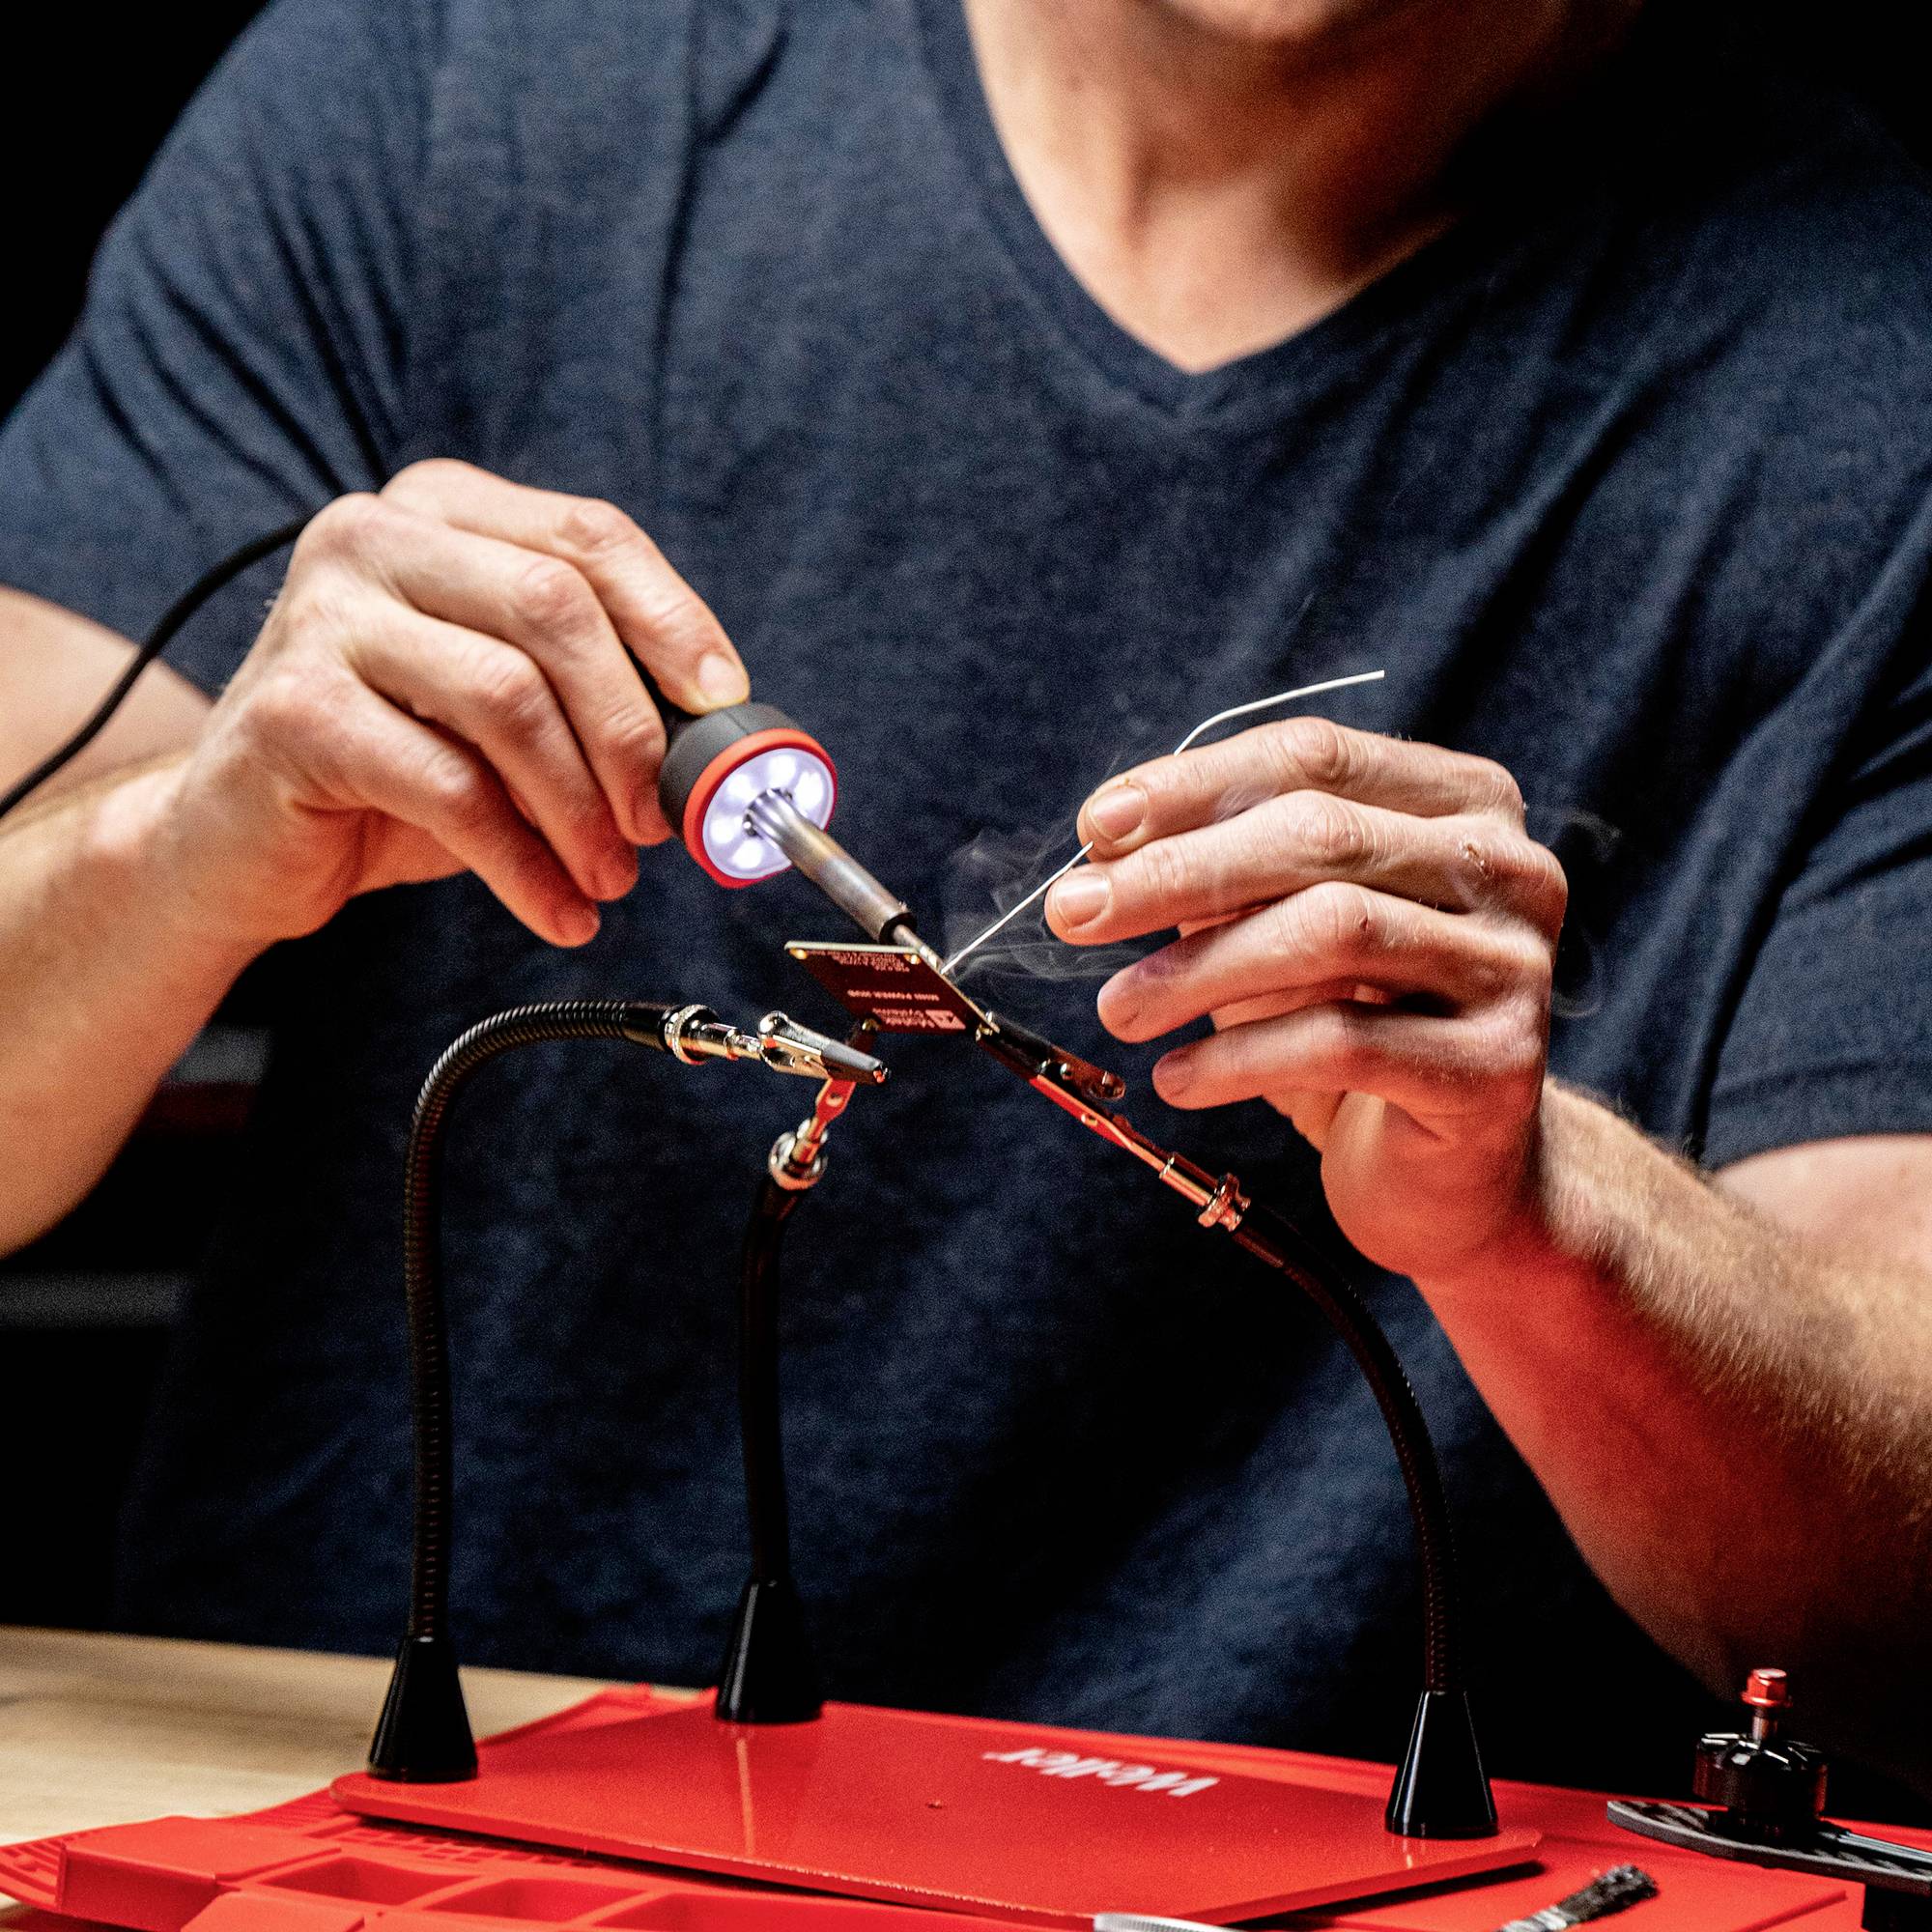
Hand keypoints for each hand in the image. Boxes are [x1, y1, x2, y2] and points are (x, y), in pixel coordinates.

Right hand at [160, 460, 747, 948]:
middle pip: (555, 608)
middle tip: (661, 819)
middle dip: (632, 728)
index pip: (589, 536)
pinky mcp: (293, 710)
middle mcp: (374, 537)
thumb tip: (719, 745)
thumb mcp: (505, 711)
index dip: (674, 622)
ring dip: (582, 808)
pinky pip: (450, 788)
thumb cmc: (395, 767)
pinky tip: (556, 908)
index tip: (723, 706)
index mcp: (443, 510)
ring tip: (608, 876)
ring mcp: (323, 615)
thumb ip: (595, 696)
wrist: (239, 838)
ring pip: (508, 697)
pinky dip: (524, 864)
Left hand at [1044, 717, 1566, 1281]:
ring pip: (1333, 930)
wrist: (1456, 1173)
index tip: (1094, 829)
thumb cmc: (1358, 1024)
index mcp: (1464, 802)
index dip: (1194, 786)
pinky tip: (1177, 1079)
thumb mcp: (1287, 931)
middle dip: (1177, 871)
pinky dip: (1237, 1057)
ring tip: (1118, 1010)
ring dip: (1198, 968)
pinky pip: (1343, 1041)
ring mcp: (1514, 967)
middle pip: (1320, 836)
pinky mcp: (1495, 1067)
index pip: (1313, 759)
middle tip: (1073, 914)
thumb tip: (1105, 849)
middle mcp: (1509, 869)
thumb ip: (1226, 874)